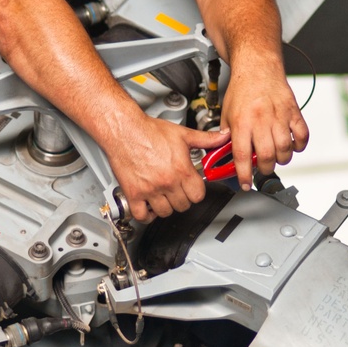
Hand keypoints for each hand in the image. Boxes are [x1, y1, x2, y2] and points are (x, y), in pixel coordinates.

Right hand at [102, 113, 230, 221]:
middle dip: (182, 199)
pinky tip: (149, 207)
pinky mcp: (133, 193)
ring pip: (165, 212)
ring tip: (164, 197)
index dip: (196, 192)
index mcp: (181, 170)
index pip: (198, 195)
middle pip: (183, 206)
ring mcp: (150, 190)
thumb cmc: (149, 131)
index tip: (191, 187)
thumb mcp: (182, 133)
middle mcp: (167, 182)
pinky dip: (147, 215)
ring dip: (166, 207)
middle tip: (177, 190)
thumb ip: (206, 138)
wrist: (125, 130)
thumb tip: (223, 137)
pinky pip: (142, 216)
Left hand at [220, 56, 308, 189]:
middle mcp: (261, 120)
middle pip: (267, 156)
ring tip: (276, 157)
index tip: (245, 184)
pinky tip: (292, 146)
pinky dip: (299, 145)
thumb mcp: (226, 113)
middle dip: (265, 169)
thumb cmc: (242, 88)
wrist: (257, 67)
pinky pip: (302, 135)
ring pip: (285, 149)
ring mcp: (279, 116)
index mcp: (241, 122)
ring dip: (282, 159)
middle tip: (262, 168)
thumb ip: (225, 135)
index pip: (243, 156)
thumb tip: (224, 155)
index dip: (244, 175)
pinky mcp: (293, 112)